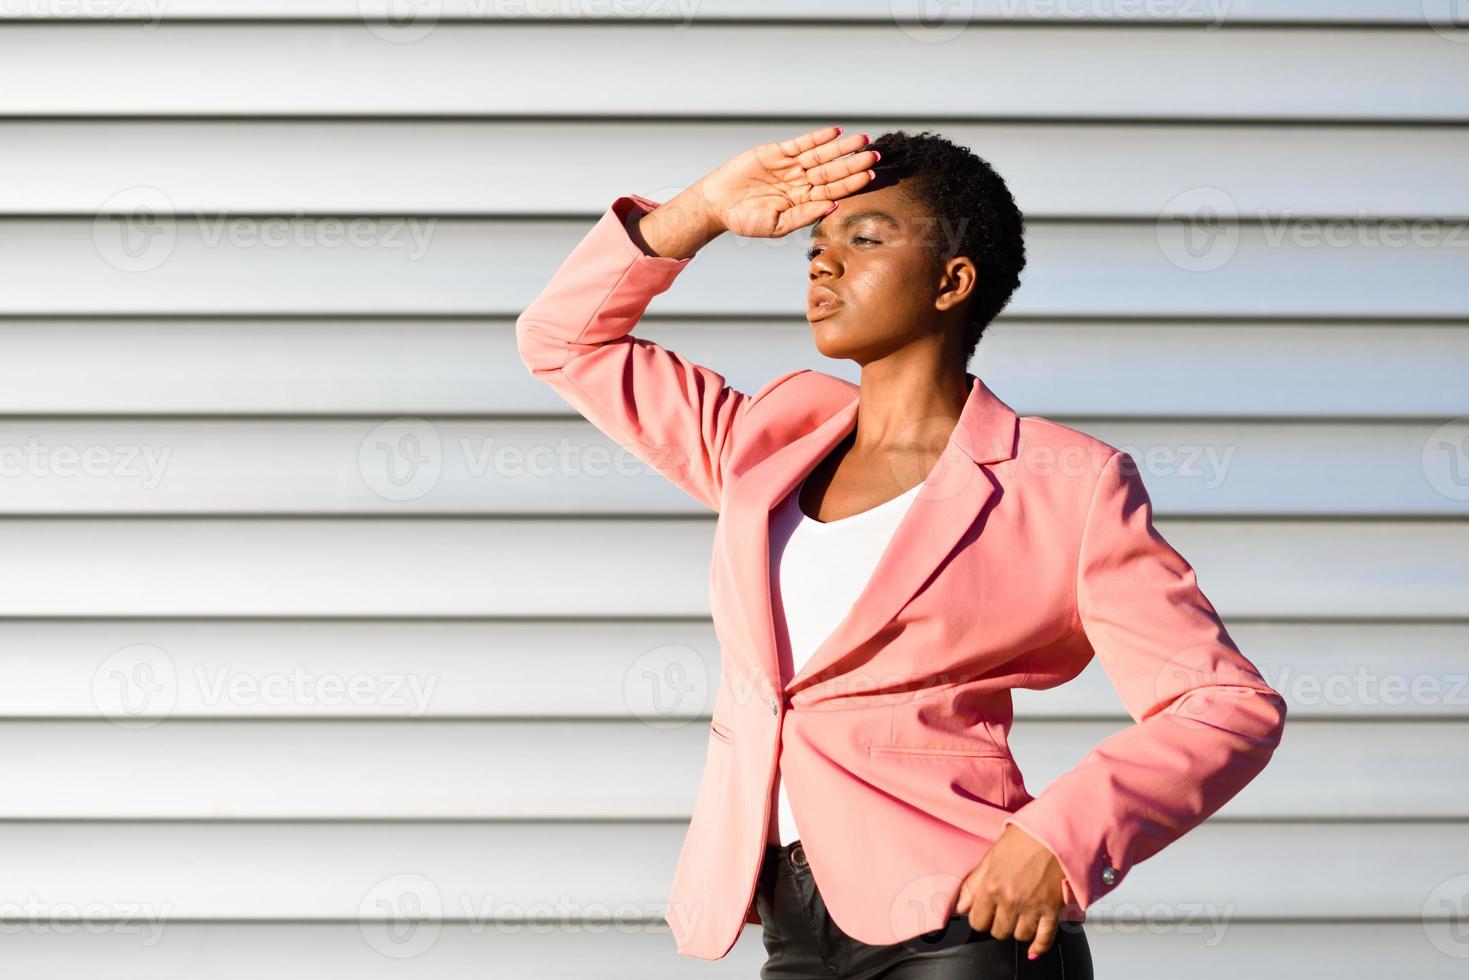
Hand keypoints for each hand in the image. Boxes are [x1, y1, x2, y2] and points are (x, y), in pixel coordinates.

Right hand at [693, 125, 879, 238]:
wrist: (717, 204)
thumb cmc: (744, 220)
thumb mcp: (776, 225)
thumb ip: (803, 215)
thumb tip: (832, 206)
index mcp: (803, 202)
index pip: (833, 190)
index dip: (851, 183)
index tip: (870, 176)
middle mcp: (801, 183)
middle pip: (833, 171)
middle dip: (853, 163)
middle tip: (874, 155)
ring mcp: (790, 167)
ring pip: (821, 155)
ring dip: (841, 148)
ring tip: (861, 140)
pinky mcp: (777, 153)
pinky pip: (801, 143)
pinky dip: (818, 138)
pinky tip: (835, 132)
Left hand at [953, 823, 1067, 959]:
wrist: (1055, 832)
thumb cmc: (1022, 839)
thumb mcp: (990, 858)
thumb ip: (972, 885)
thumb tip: (959, 908)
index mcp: (990, 886)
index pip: (977, 921)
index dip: (980, 917)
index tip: (985, 912)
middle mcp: (1010, 900)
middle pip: (997, 932)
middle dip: (999, 923)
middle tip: (1004, 911)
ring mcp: (1032, 907)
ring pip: (1019, 935)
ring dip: (1018, 928)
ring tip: (1020, 915)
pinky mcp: (1053, 910)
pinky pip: (1044, 938)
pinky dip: (1039, 946)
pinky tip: (1033, 949)